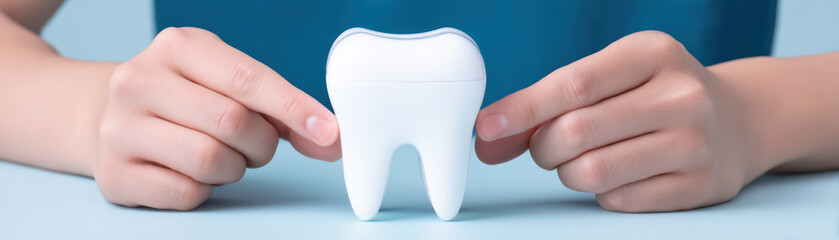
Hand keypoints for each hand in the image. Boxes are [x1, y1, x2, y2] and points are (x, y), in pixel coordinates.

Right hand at [95, 27, 340, 209]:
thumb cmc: (186, 98)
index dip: (294, 108)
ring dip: (234, 167)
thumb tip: (331, 139)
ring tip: (222, 154)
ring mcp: (119, 129)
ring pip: (209, 160)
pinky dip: (205, 189)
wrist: (108, 115)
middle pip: (232, 122)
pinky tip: (192, 172)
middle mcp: (139, 81)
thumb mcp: (228, 82)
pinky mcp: (113, 175)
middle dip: (261, 143)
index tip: (328, 132)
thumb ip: (281, 110)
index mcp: (176, 47)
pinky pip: (186, 193)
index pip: (247, 79)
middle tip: (256, 144)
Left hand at [474, 31, 772, 211]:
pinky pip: (618, 200)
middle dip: (543, 147)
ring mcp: (695, 143)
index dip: (522, 110)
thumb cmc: (655, 94)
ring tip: (583, 160)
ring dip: (568, 173)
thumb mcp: (611, 76)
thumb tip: (488, 138)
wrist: (739, 119)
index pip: (573, 85)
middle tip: (548, 146)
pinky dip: (602, 193)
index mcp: (653, 53)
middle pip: (575, 133)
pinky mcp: (699, 186)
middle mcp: (681, 95)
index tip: (487, 127)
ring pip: (591, 172)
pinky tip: (619, 174)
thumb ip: (548, 103)